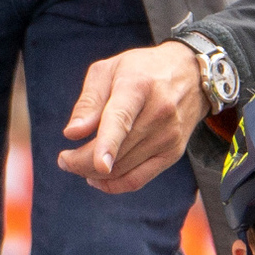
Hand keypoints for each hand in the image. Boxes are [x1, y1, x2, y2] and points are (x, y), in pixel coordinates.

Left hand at [57, 39, 205, 192]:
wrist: (190, 75)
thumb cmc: (141, 70)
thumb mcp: (109, 69)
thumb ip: (89, 101)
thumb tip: (72, 133)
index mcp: (138, 86)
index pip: (122, 119)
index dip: (109, 143)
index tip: (99, 164)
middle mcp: (158, 113)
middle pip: (117, 151)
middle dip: (82, 162)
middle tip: (64, 159)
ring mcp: (168, 136)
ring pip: (123, 169)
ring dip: (93, 173)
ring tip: (76, 163)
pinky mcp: (172, 153)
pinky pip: (138, 179)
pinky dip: (114, 185)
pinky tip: (97, 179)